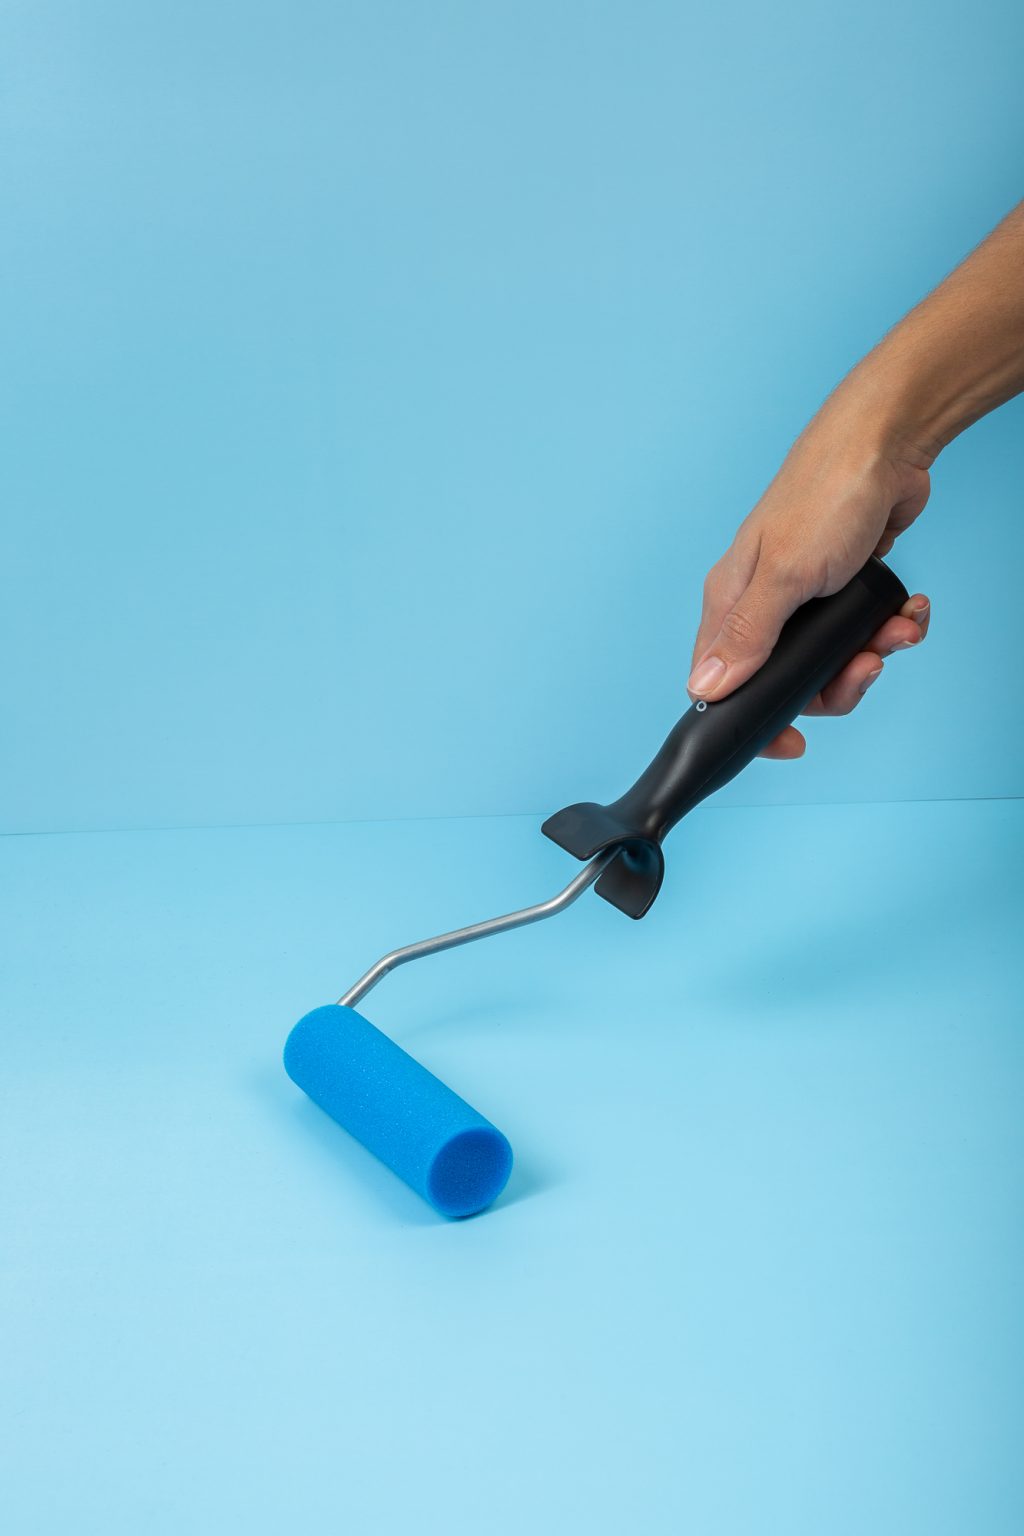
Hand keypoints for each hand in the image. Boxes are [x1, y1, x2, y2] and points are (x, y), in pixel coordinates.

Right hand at [687, 403, 931, 758]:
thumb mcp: (784, 576)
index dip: (756, 720)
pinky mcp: (844, 584)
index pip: (723, 683)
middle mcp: (761, 603)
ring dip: (873, 653)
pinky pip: (864, 630)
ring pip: (834, 659)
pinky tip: (908, 608)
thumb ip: (747, 638)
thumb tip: (704, 691)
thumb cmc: (825, 495)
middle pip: (789, 680)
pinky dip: (891, 626)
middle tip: (867, 665)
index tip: (792, 743)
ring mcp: (804, 595)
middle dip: (837, 683)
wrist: (887, 442)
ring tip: (898, 629)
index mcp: (730, 602)